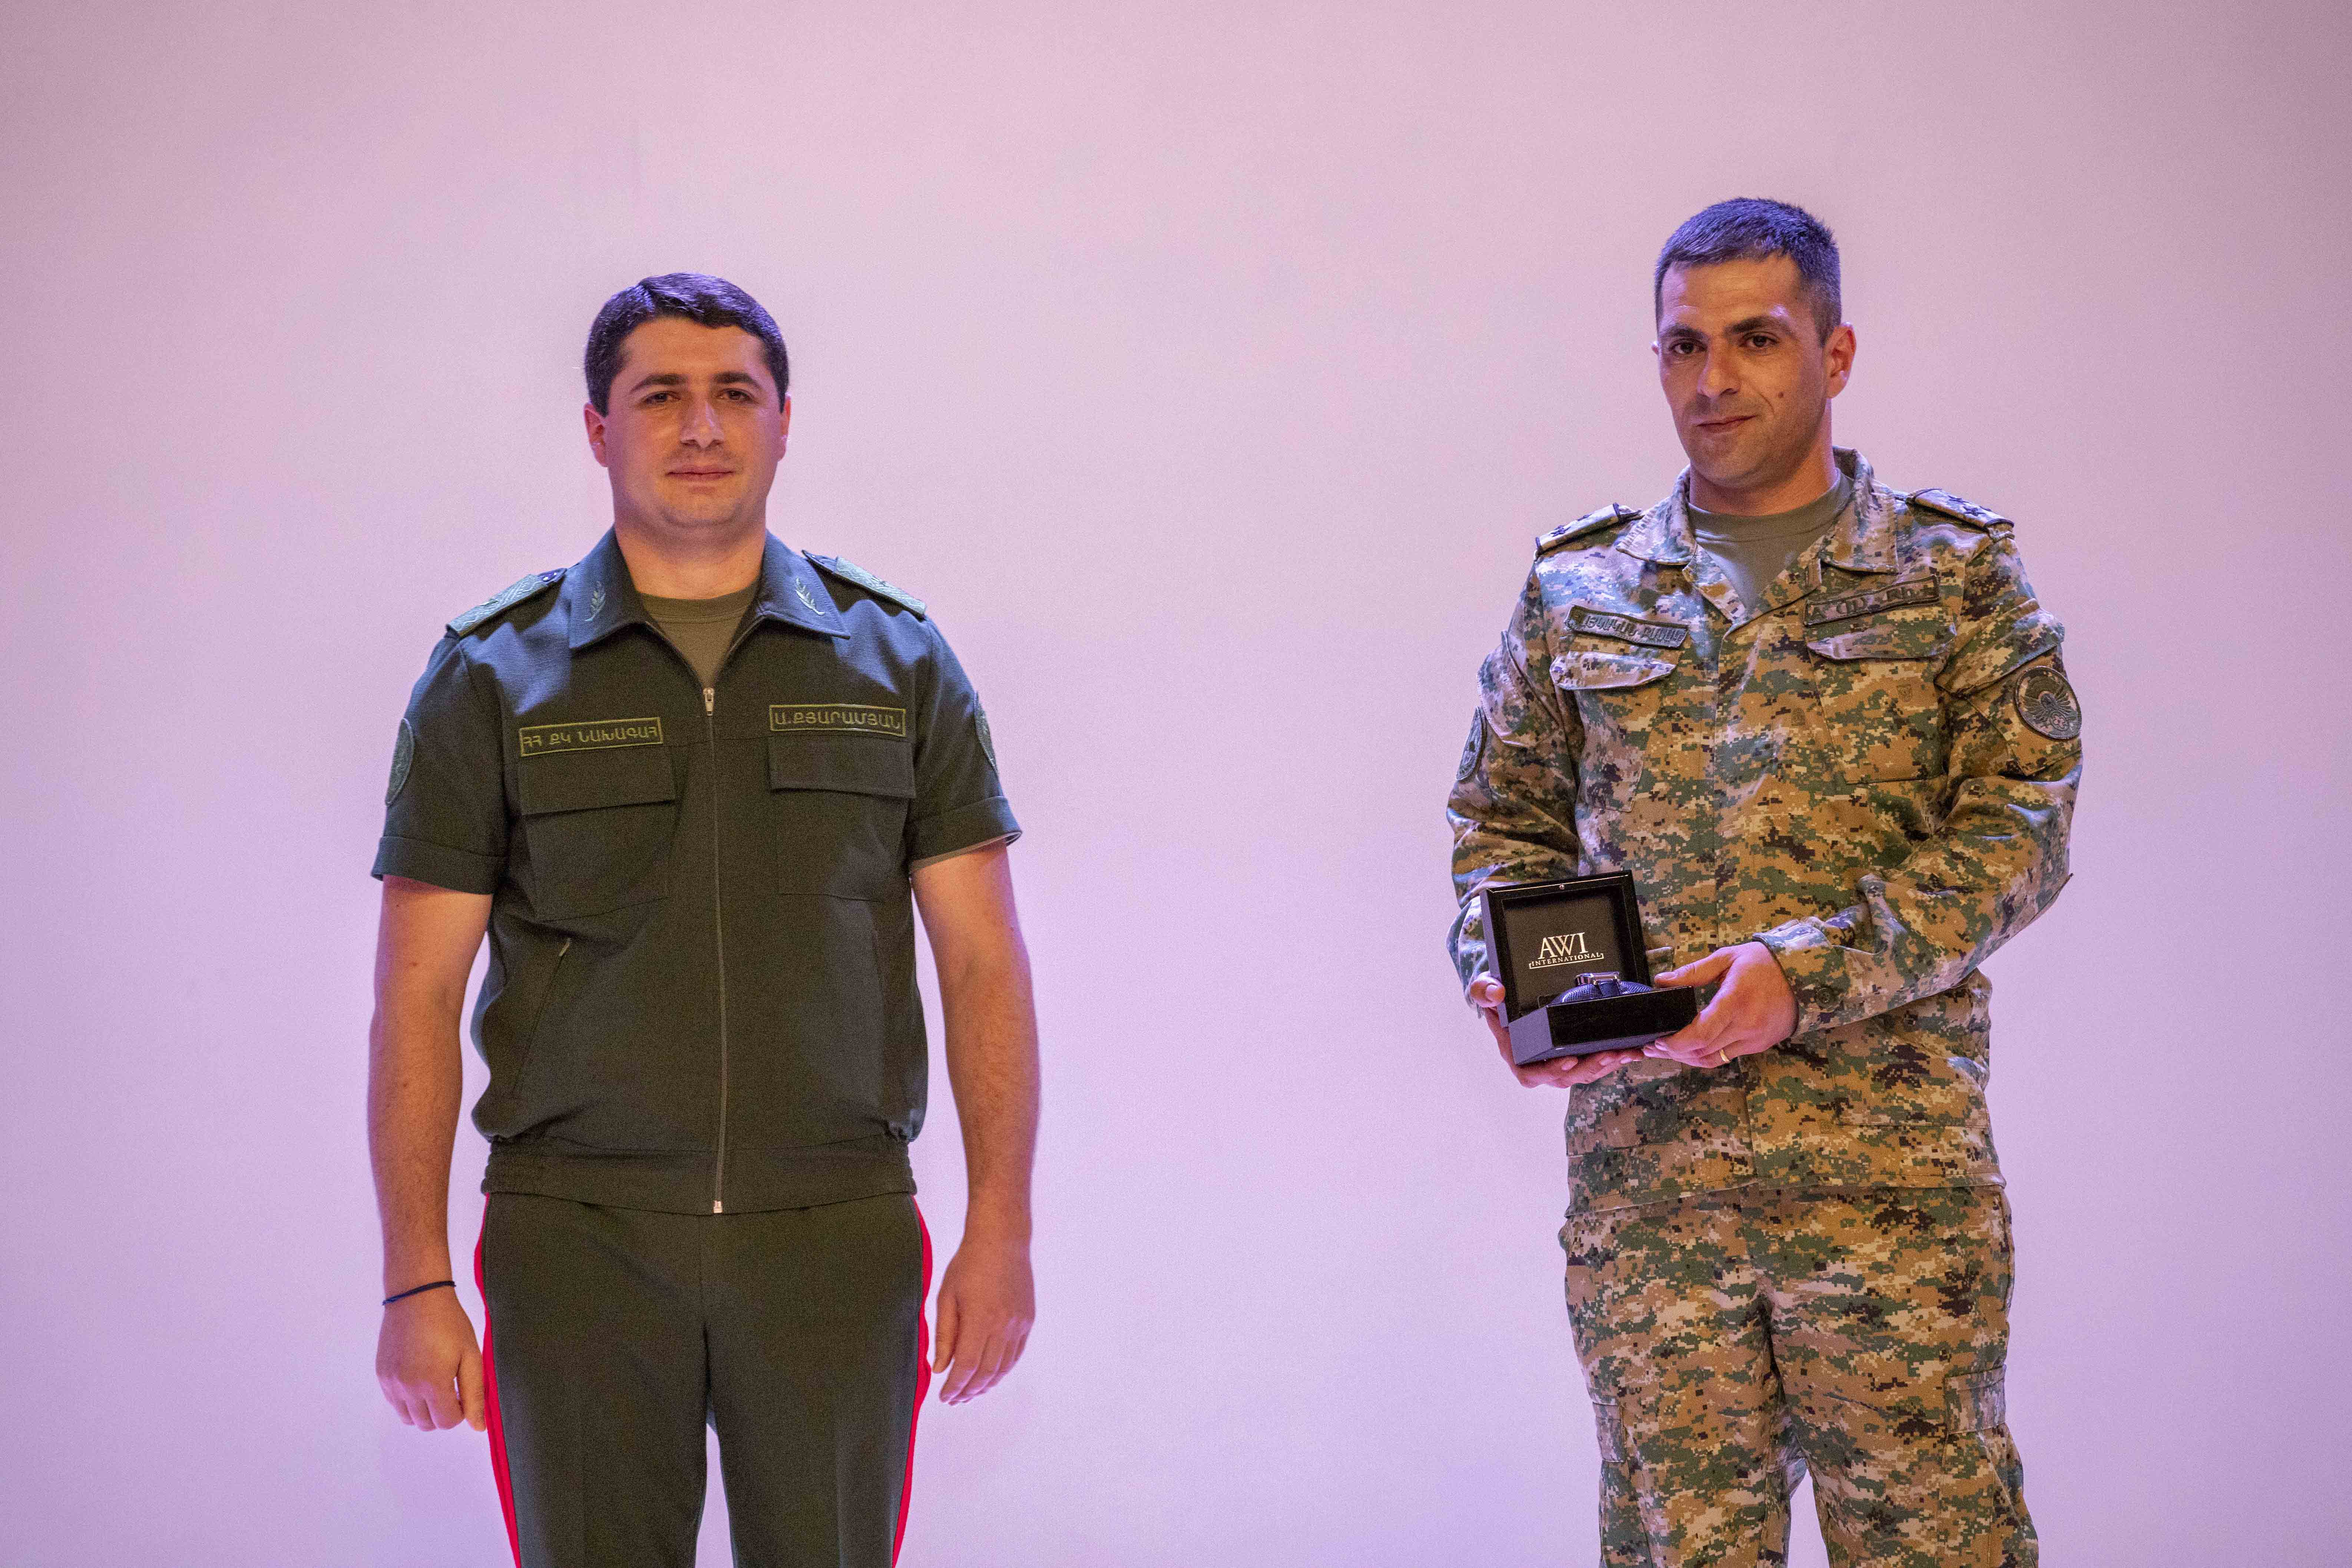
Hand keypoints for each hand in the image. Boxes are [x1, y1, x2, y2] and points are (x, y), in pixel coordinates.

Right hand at [376, 1287, 485, 1431]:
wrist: (417, 1297)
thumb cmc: (450, 1323)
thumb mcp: (470, 1355)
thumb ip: (474, 1394)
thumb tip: (478, 1428)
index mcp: (432, 1384)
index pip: (447, 1422)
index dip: (460, 1411)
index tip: (462, 1391)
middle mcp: (407, 1388)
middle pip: (427, 1424)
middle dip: (443, 1412)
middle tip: (450, 1386)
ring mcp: (391, 1383)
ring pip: (409, 1418)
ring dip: (424, 1410)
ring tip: (435, 1382)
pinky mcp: (381, 1375)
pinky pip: (395, 1403)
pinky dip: (408, 1400)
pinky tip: (419, 1376)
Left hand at [932, 1234, 1033, 1404]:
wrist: (1002, 1240)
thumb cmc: (968, 1264)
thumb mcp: (947, 1297)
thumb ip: (945, 1335)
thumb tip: (941, 1368)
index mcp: (980, 1319)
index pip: (966, 1366)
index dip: (954, 1386)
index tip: (944, 1396)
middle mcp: (1003, 1326)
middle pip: (986, 1372)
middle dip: (969, 1390)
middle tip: (955, 1399)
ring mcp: (1019, 1324)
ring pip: (1003, 1367)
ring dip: (986, 1384)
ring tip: (971, 1392)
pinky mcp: (1027, 1320)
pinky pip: (1015, 1354)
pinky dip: (1003, 1369)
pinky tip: (991, 1375)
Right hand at [1468, 977, 1644, 1088]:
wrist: (1508, 996)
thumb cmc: (1495, 996)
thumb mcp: (1485, 989)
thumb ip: (1485, 991)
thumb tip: (1496, 993)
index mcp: (1515, 1054)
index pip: (1531, 1073)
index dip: (1551, 1071)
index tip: (1568, 1060)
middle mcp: (1537, 1063)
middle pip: (1565, 1077)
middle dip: (1589, 1067)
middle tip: (1608, 1054)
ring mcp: (1556, 1061)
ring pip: (1584, 1073)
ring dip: (1606, 1065)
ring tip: (1626, 1052)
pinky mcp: (1573, 1054)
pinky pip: (1594, 1062)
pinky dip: (1612, 1057)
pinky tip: (1631, 1049)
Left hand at [1645, 942, 1796, 1069]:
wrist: (1804, 976)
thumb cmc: (1764, 963)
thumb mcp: (1727, 958)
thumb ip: (1693, 972)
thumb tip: (1662, 981)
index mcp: (1735, 1002)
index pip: (1701, 1034)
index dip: (1676, 1043)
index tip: (1658, 1040)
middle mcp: (1746, 1026)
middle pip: (1702, 1052)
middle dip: (1674, 1053)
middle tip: (1653, 1047)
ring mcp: (1754, 1040)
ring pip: (1713, 1060)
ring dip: (1687, 1058)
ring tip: (1667, 1050)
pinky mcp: (1759, 1046)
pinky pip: (1726, 1057)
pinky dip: (1706, 1055)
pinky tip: (1692, 1048)